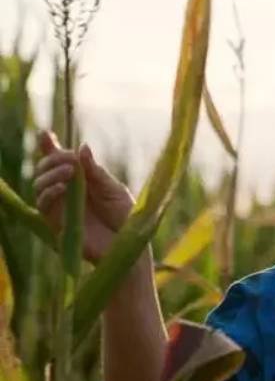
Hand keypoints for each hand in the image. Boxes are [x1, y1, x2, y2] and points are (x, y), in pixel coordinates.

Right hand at [33, 130, 134, 263]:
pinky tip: (62, 188)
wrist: (129, 246)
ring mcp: (60, 207)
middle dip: (51, 159)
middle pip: (44, 170)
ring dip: (50, 174)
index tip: (44, 134)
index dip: (49, 147)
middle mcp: (67, 192)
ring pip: (39, 186)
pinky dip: (49, 193)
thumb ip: (95, 172)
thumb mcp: (114, 190)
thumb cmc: (125, 218)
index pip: (60, 161)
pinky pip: (43, 205)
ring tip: (69, 171)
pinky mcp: (57, 223)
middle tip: (69, 159)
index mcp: (81, 181)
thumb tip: (81, 148)